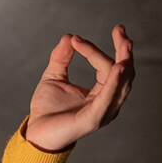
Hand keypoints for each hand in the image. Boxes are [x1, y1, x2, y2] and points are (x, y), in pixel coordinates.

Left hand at [25, 25, 134, 151]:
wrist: (35, 132)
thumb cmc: (47, 109)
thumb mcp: (54, 77)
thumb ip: (62, 58)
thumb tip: (69, 36)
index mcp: (101, 92)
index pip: (107, 66)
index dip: (94, 49)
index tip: (76, 39)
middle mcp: (108, 102)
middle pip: (123, 73)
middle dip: (124, 50)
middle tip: (121, 30)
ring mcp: (104, 111)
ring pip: (121, 84)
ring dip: (124, 62)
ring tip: (126, 44)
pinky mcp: (94, 119)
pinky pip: (109, 98)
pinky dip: (114, 82)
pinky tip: (117, 67)